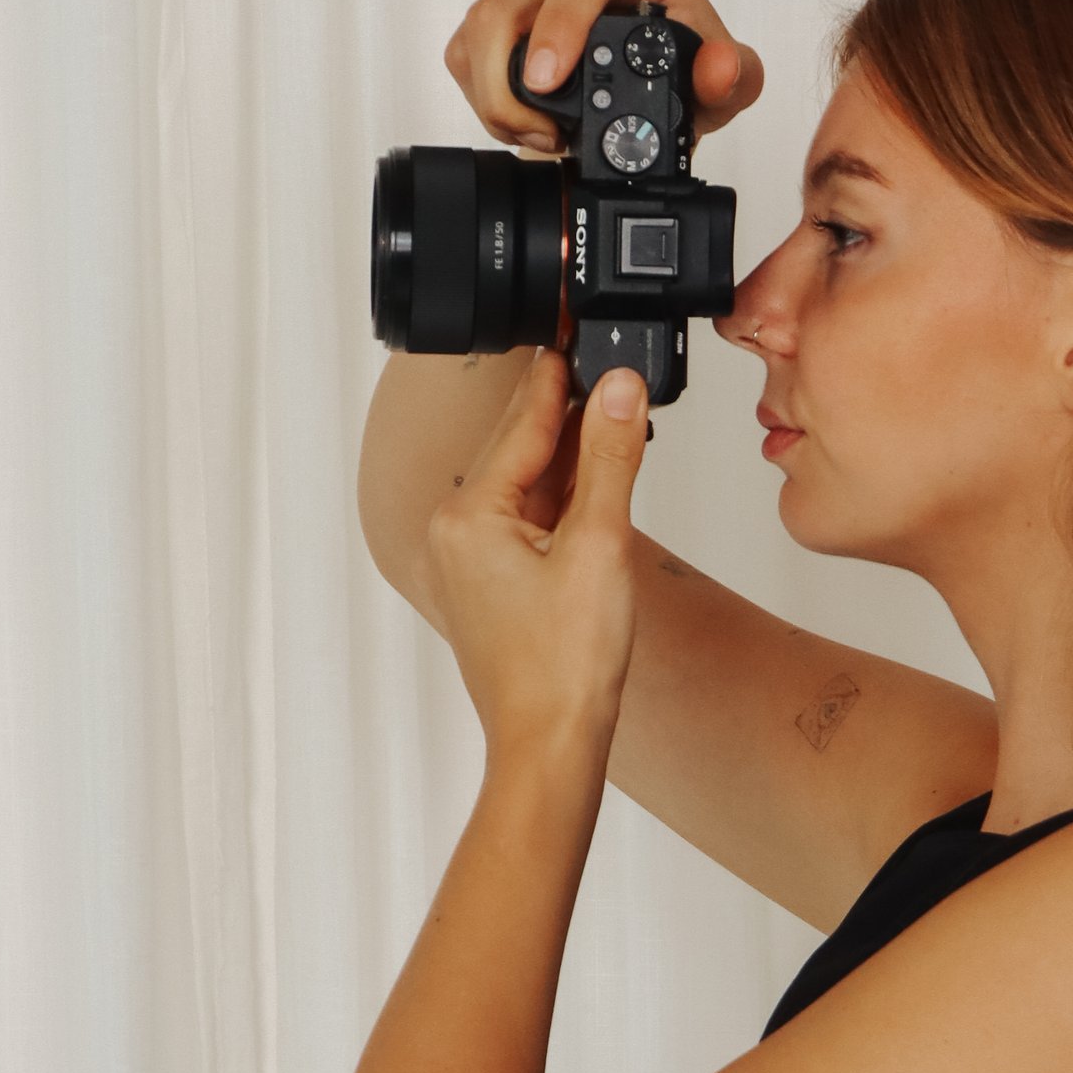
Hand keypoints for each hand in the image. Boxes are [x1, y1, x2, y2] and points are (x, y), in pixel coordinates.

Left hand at [425, 348, 647, 763]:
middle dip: (567, 411)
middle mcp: (454, 535)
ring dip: (569, 458)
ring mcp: (468, 564)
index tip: (574, 327)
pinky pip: (524, 523)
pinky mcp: (488, 589)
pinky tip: (595, 488)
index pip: (522, 423)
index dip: (559, 374)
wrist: (550, 746)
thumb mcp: (600, 545)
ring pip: (524, 487)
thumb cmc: (564, 668)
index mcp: (468, 516)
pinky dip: (561, 501)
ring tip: (614, 420)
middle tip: (606, 364)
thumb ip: (609, 459)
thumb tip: (617, 390)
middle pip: (518, 450)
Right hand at [444, 0, 762, 154]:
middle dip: (509, 82)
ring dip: (494, 96)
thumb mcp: (722, 77)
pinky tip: (519, 121)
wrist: (649, 68)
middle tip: (543, 135)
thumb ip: (735, 76)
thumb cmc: (680, 57)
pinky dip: (481, 95)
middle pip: (508, 1)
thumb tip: (720, 67)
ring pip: (478, 27)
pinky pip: (464, 48)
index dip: (558, 24)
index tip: (547, 79)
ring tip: (538, 136)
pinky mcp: (495, 9)